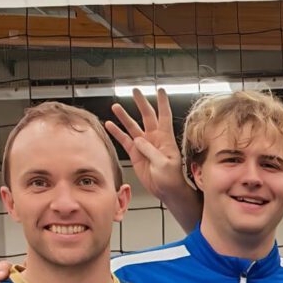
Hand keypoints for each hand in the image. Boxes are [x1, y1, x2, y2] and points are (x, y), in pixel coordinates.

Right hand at [103, 89, 189, 210]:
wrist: (167, 191)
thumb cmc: (172, 178)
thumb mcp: (164, 164)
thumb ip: (151, 151)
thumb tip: (138, 140)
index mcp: (165, 138)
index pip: (164, 116)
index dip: (162, 103)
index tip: (160, 90)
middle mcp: (154, 138)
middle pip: (147, 116)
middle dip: (141, 103)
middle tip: (135, 91)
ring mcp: (144, 145)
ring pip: (133, 127)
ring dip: (124, 117)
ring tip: (116, 106)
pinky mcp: (135, 154)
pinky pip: (125, 140)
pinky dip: (117, 133)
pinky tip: (110, 125)